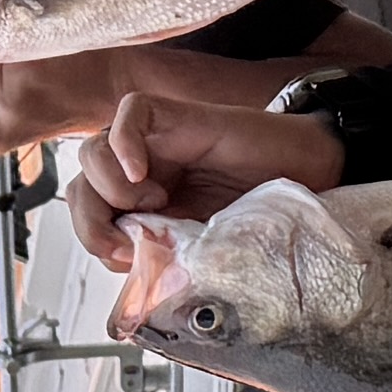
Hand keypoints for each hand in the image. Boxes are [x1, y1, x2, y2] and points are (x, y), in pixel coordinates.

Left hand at [65, 91, 349, 263]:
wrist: (312, 178)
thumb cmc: (266, 216)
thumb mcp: (204, 254)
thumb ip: (164, 260)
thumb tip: (125, 278)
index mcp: (144, 206)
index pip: (86, 213)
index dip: (93, 237)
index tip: (127, 258)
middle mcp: (143, 172)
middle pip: (79, 185)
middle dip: (93, 219)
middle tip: (134, 236)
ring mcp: (157, 143)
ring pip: (92, 151)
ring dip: (111, 186)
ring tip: (158, 200)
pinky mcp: (177, 116)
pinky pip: (128, 114)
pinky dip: (123, 143)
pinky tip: (143, 173)